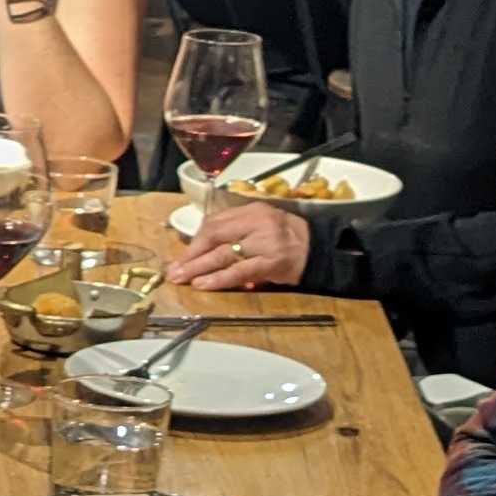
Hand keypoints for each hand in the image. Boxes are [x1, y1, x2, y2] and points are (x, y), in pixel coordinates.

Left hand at [165, 200, 308, 292]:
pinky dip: (219, 279)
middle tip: (174, 270)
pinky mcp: (272, 261)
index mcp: (252, 210)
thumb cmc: (288, 240)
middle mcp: (258, 222)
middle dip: (191, 254)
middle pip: (214, 235)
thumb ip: (236, 233)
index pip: (215, 222)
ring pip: (224, 254)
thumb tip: (203, 250)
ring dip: (199, 268)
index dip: (194, 241)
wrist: (321, 250)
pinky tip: (204, 285)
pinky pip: (240, 271)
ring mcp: (266, 241)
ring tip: (182, 278)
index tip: (182, 256)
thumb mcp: (262, 226)